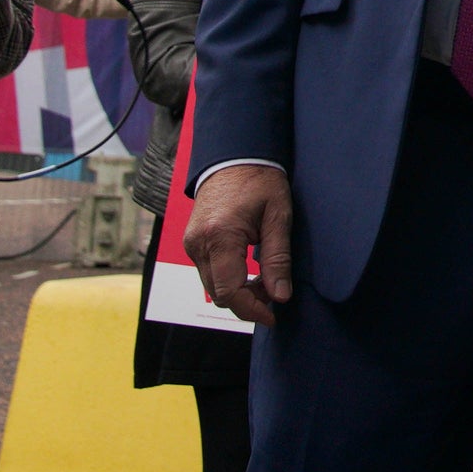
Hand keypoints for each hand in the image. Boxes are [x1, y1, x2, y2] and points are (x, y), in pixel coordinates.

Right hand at [186, 163, 292, 325]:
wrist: (234, 155)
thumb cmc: (259, 180)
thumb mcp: (278, 216)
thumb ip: (277, 258)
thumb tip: (281, 296)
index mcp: (219, 237)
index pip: (230, 292)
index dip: (252, 310)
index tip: (273, 316)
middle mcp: (198, 244)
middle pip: (219, 294)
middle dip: (248, 302)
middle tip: (275, 294)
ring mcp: (191, 244)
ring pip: (212, 286)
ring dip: (239, 292)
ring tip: (266, 279)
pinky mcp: (192, 242)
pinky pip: (208, 273)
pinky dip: (228, 279)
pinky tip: (250, 270)